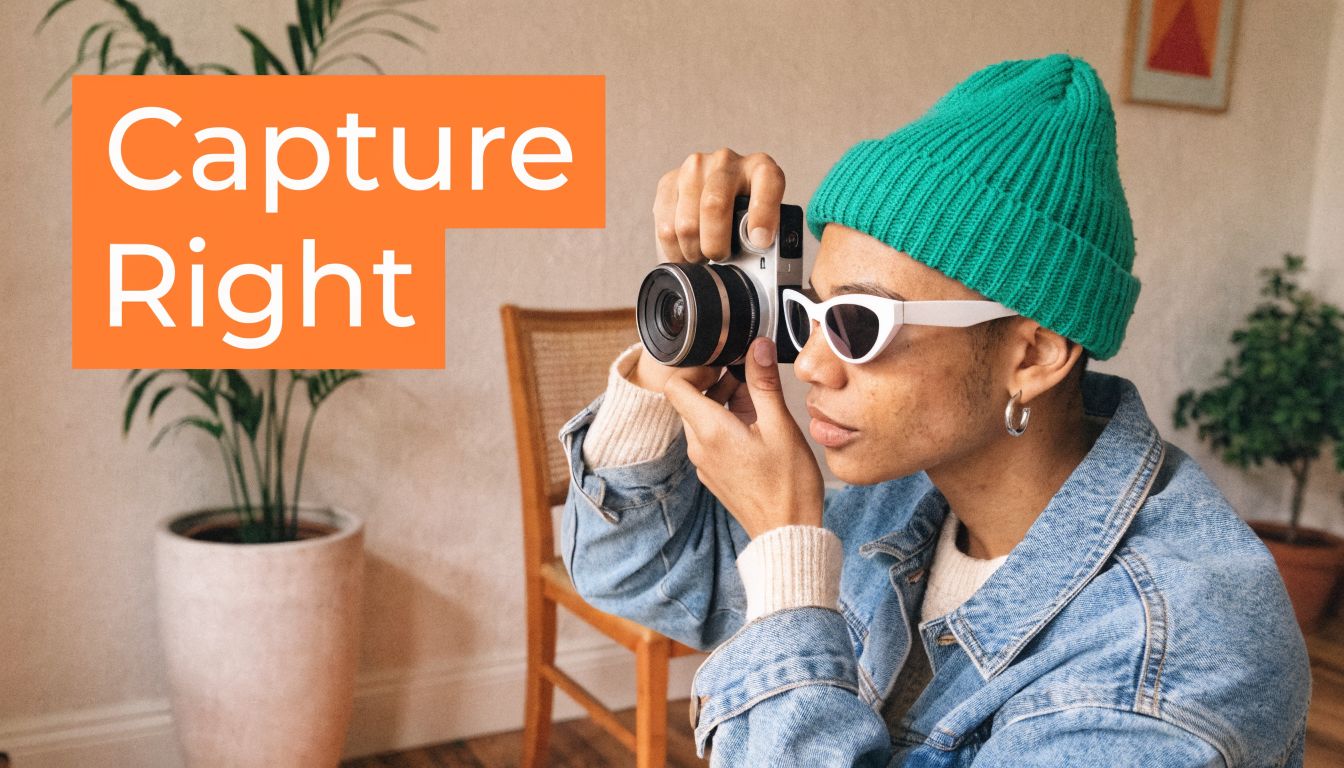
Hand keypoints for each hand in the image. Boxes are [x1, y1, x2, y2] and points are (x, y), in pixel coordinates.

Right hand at [630, 149, 785, 394]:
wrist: (722, 205)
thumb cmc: (750, 231)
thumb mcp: (770, 238)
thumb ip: (777, 257)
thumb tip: (784, 302)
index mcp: (763, 170)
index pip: (767, 183)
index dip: (762, 214)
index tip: (758, 242)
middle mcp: (728, 162)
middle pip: (713, 204)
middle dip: (716, 244)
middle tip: (719, 260)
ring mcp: (695, 168)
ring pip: (685, 219)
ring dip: (692, 250)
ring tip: (702, 260)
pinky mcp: (669, 181)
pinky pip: (664, 223)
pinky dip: (672, 249)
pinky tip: (685, 254)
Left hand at [664, 337, 822, 539]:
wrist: (787, 532)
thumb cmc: (788, 485)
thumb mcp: (781, 426)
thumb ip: (764, 383)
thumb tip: (757, 346)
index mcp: (710, 431)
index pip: (675, 387)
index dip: (693, 368)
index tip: (720, 361)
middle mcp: (699, 447)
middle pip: (688, 401)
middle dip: (713, 382)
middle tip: (745, 375)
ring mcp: (705, 463)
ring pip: (700, 420)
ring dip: (721, 402)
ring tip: (756, 399)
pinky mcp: (714, 474)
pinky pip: (710, 439)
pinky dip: (725, 424)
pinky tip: (756, 426)